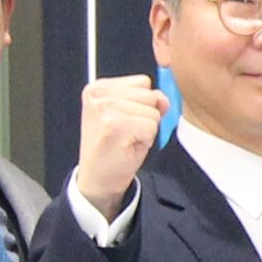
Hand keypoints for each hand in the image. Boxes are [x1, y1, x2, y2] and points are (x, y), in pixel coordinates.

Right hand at [71, 74, 165, 216]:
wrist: (99, 180)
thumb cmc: (114, 149)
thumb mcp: (132, 117)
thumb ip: (148, 101)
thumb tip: (163, 98)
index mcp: (99, 87)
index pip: (143, 81)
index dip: (142, 105)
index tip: (124, 122)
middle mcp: (98, 93)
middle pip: (150, 94)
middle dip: (145, 117)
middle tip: (126, 134)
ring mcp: (105, 108)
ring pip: (153, 111)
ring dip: (146, 129)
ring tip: (126, 139)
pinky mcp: (114, 124)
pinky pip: (152, 126)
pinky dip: (146, 140)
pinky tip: (127, 147)